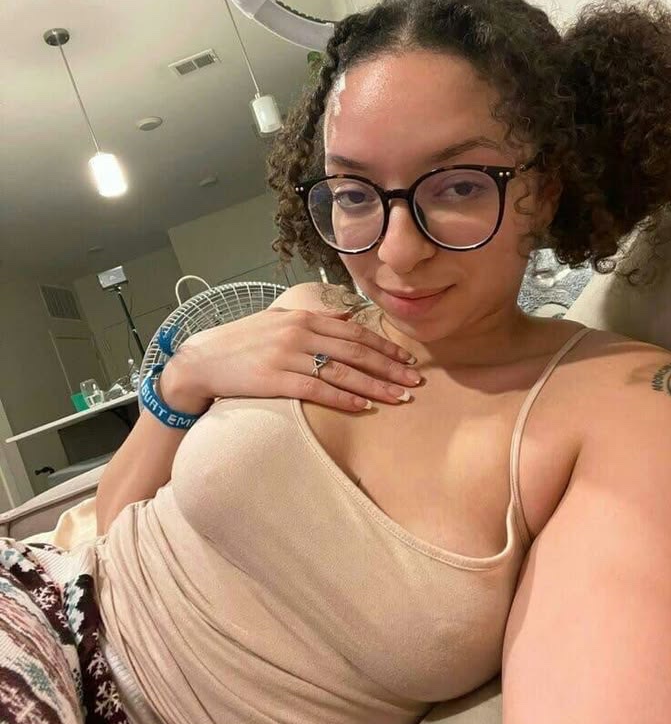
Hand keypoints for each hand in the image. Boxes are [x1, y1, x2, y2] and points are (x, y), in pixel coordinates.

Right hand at [159, 307, 421, 412]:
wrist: (201, 360)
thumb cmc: (241, 342)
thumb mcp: (278, 320)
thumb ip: (313, 318)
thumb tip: (346, 319)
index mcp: (303, 317)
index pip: (355, 333)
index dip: (385, 347)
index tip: (407, 360)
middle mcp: (299, 333)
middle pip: (356, 352)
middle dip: (390, 368)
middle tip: (415, 382)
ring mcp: (288, 356)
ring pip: (343, 372)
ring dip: (376, 386)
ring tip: (400, 398)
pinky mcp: (276, 380)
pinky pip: (319, 390)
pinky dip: (345, 398)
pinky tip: (365, 406)